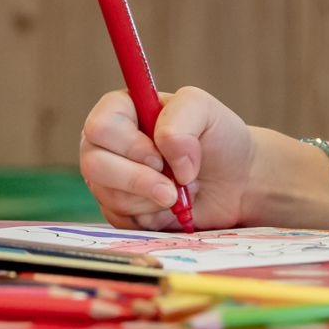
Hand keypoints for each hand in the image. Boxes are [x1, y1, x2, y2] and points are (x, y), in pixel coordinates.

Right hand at [78, 86, 253, 230]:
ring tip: (176, 192)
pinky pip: (118, 219)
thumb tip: (163, 155)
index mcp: (121, 110)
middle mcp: (107, 143)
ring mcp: (109, 178)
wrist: (235, 182)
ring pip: (106, 194)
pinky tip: (168, 206)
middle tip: (172, 184)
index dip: (129, 145)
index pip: (100, 126)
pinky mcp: (118, 209)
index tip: (160, 154)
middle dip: (137, 178)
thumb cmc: (217, 138)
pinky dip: (149, 215)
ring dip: (149, 197)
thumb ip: (181, 118)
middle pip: (93, 163)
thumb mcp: (205, 109)